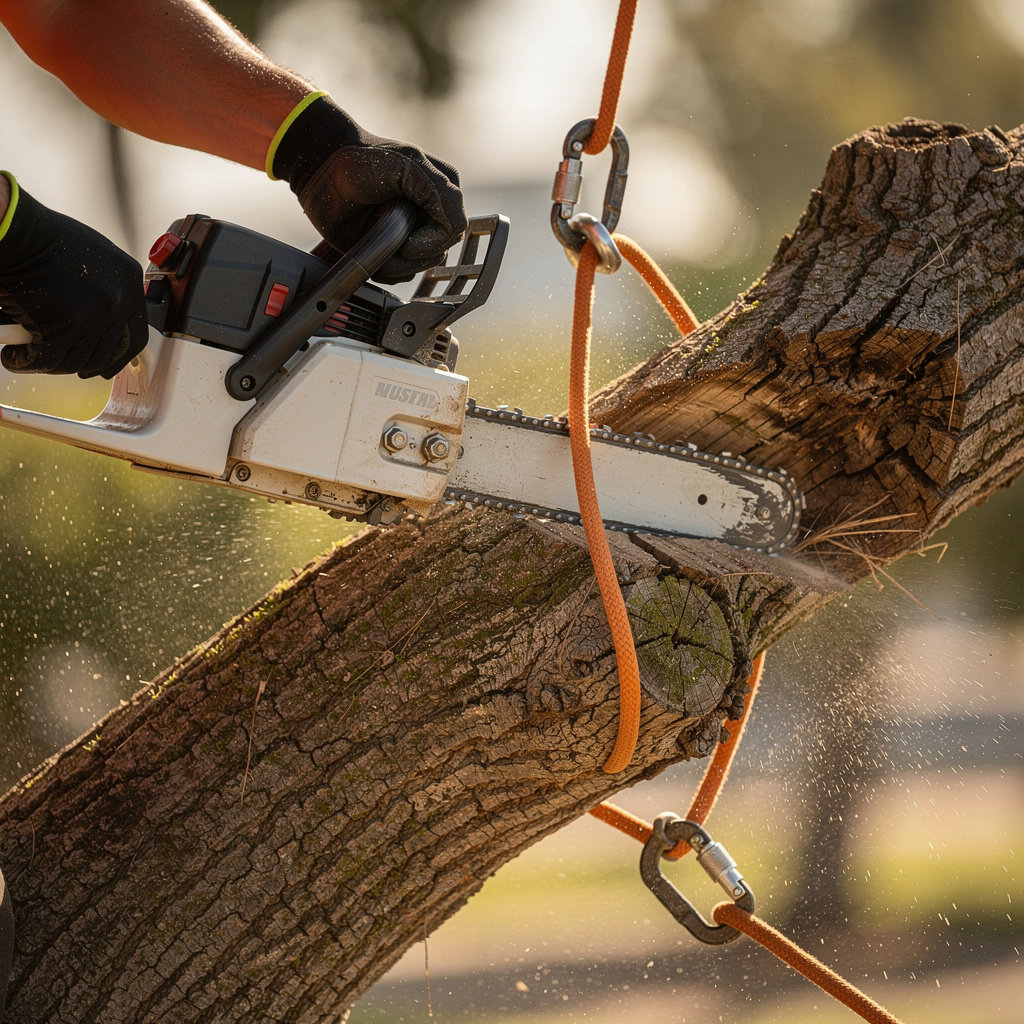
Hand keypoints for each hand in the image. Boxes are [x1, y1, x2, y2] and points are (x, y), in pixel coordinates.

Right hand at [0, 176, 147, 378]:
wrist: (14, 228)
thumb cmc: (42, 239)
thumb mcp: (92, 259)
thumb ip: (104, 287)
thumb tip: (103, 321)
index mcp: (128, 280)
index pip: (136, 335)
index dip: (119, 357)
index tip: (105, 366)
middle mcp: (118, 298)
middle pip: (105, 352)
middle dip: (81, 363)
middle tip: (59, 361)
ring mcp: (95, 313)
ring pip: (77, 360)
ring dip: (51, 364)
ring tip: (29, 355)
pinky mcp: (66, 324)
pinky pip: (48, 359)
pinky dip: (26, 362)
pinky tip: (13, 356)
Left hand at [270, 94, 466, 283]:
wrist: (321, 169)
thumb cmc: (361, 160)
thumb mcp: (410, 166)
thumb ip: (442, 192)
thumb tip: (453, 230)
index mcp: (440, 193)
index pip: (454, 230)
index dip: (432, 239)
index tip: (406, 235)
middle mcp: (429, 215)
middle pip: (439, 253)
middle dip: (411, 252)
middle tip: (384, 230)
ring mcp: (409, 234)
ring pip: (419, 268)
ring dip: (396, 262)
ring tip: (373, 236)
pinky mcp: (389, 250)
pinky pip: (400, 275)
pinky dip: (385, 269)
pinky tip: (370, 247)